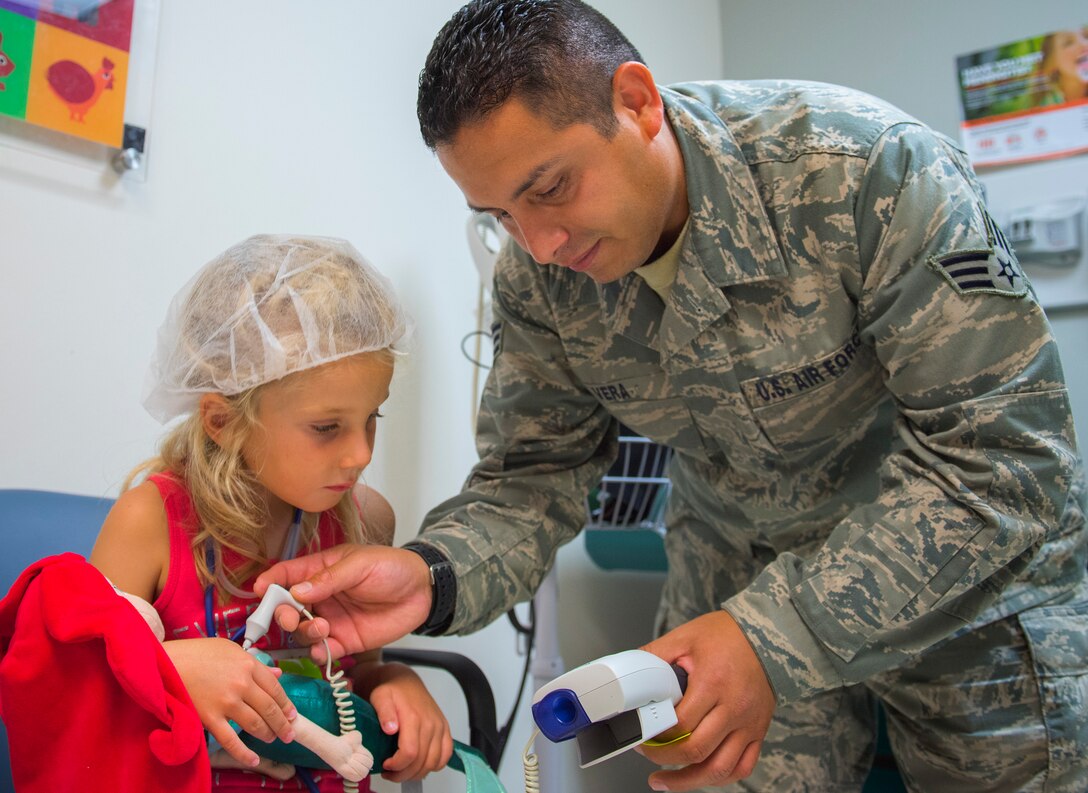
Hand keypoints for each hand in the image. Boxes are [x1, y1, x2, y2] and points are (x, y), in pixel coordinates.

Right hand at [164, 637, 297, 767]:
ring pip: (255, 723)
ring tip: (272, 739)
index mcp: (248, 664)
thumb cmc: (197, 653)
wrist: (165, 662)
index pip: (276, 688)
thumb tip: (277, 673)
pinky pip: (231, 740)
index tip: (292, 715)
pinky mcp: (210, 717)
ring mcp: (226, 702)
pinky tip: (254, 759)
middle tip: (289, 734)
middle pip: (269, 708)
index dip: (286, 704)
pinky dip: (244, 752)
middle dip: (282, 724)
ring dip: (267, 734)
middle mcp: (242, 683)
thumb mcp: (230, 650)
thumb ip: (255, 663)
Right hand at [254, 544, 432, 661]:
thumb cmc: (393, 567)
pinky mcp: (345, 641)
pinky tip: (326, 649)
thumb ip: (329, 578)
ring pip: (302, 632)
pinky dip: (319, 653)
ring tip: (322, 628)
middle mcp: (321, 597)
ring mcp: (331, 620)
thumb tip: (296, 591)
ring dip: (304, 633)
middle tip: (292, 617)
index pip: (287, 574)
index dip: (271, 581)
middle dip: (283, 614)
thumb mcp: (361, 564)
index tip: (260, 591)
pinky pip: (322, 651)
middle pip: (288, 608)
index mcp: (321, 570)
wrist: (423, 591)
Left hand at [355, 661, 453, 781]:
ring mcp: (439, 727)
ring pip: (434, 762)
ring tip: (402, 771)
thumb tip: (390, 728)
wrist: (405, 680)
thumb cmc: (391, 690)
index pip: (410, 752)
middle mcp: (430, 723)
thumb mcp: (380, 697)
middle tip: (390, 773)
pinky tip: (421, 765)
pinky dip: (435, 765)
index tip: (385, 765)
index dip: (397, 765)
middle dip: (403, 774)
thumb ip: (384, 712)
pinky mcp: (445, 729)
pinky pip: (446, 755)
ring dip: (417, 773)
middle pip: (421, 761)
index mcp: (413, 717)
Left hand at [637, 611, 775, 790]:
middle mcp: (734, 708)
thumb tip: (627, 673)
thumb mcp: (684, 637)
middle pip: (697, 751)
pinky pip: (743, 767)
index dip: (656, 734)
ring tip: (665, 782)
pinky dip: (720, 778)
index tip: (640, 734)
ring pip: (720, 769)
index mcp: (713, 683)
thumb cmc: (725, 635)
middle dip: (665, 759)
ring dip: (689, 780)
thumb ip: (654, 656)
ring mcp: (749, 724)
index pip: (680, 724)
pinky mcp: (759, 731)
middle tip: (647, 755)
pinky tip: (699, 776)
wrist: (766, 635)